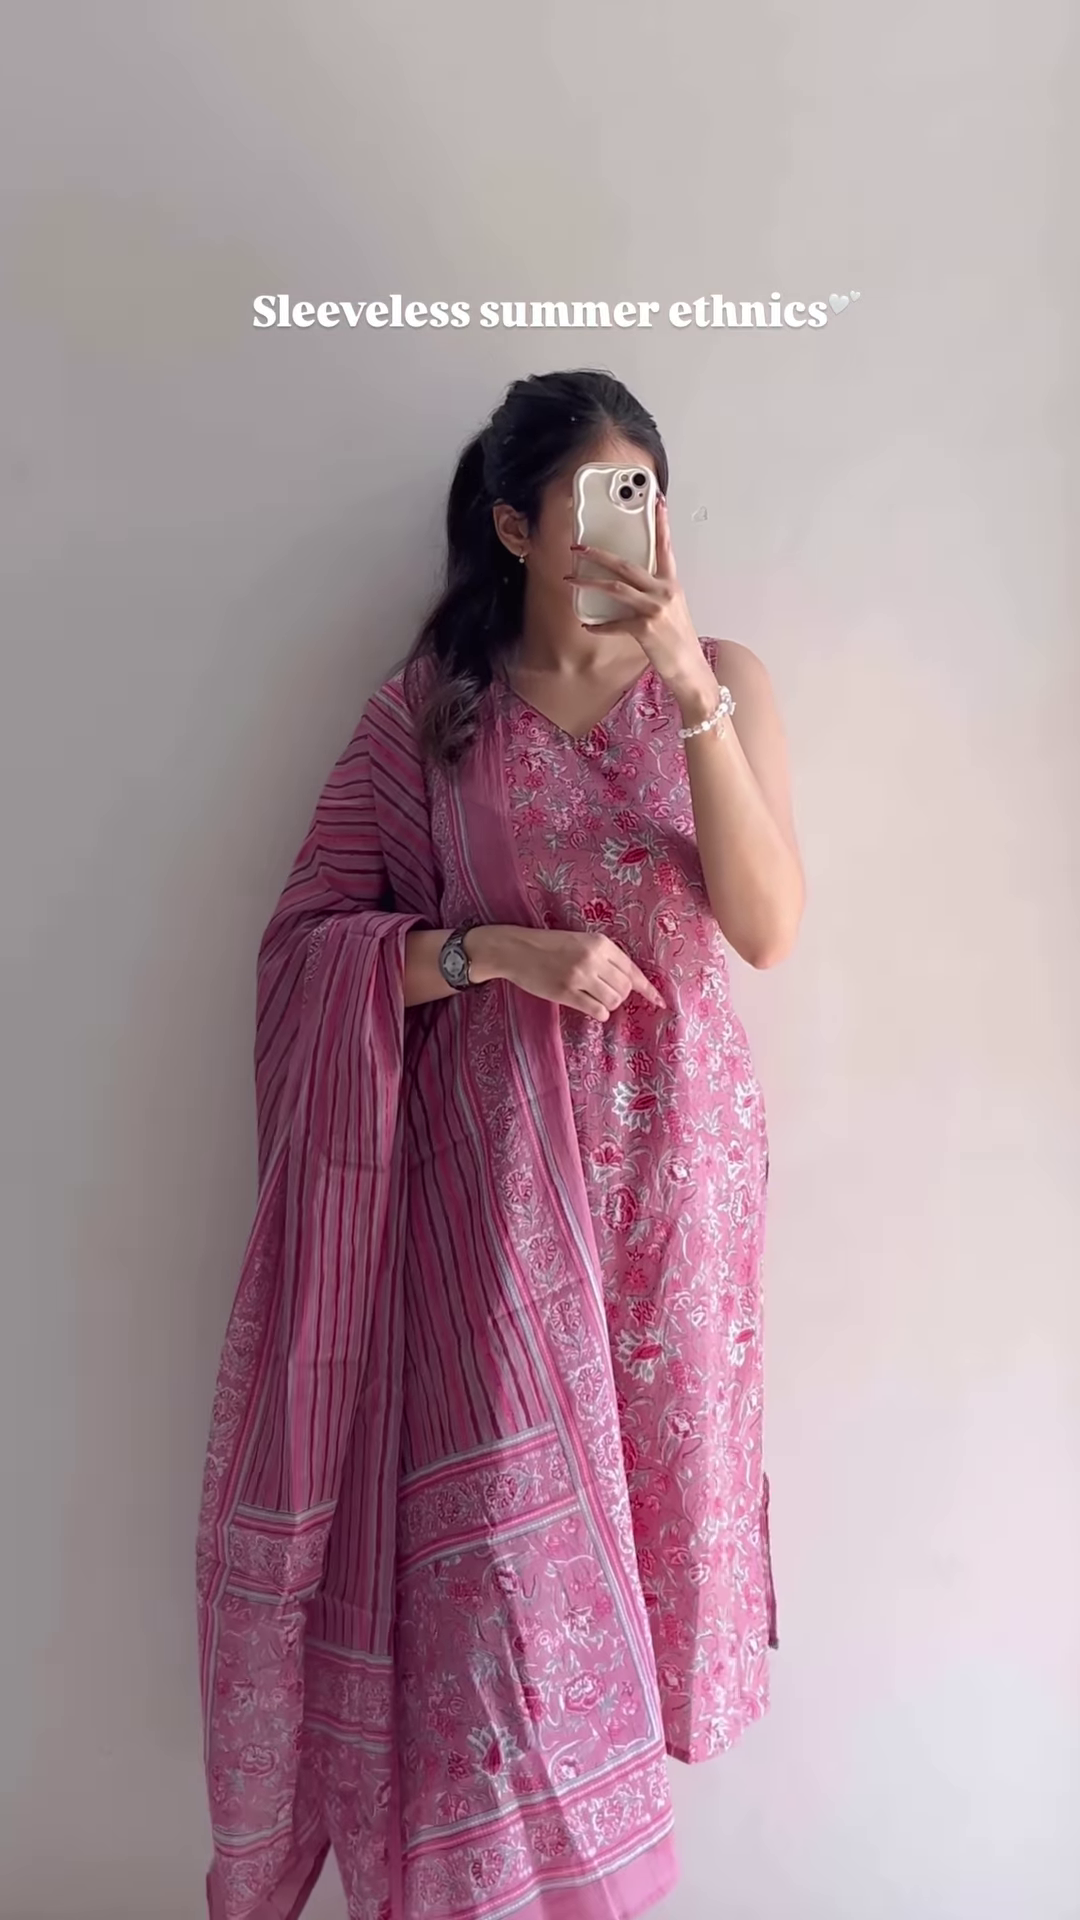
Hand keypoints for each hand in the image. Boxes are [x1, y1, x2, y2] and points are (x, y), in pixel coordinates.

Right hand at [468, 925, 665, 1022]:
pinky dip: (599, 1013)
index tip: (660, 1002)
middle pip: (625, 988)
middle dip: (620, 995)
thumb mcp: (580, 941)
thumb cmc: (549, 946)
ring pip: (613, 1001)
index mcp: (599, 943)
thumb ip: (604, 957)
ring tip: (594, 998)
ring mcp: (580, 976)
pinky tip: (589, 1006)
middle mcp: (593, 958)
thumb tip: (630, 982)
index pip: (631, 969)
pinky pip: (597, 1011)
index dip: (647, 988)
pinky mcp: (566, 993)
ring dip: (608, 1004)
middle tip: (604, 993)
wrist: (516, 950)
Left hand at [565, 495, 715, 706]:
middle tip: (579, 547)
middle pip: (627, 565)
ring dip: (589, 582)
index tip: (656, 501)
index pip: (665, 547)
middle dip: (599, 554)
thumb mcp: (673, 610)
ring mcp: (655, 609)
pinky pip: (614, 623)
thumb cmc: (679, 641)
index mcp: (672, 584)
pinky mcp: (645, 628)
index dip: (661, 523)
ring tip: (571, 578)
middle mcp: (664, 592)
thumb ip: (654, 594)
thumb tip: (631, 586)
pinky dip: (599, 625)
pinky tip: (588, 625)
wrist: (689, 668)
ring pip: (615, 588)